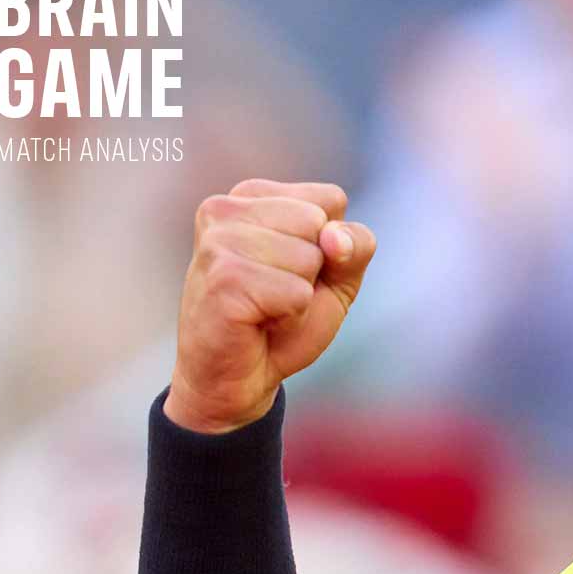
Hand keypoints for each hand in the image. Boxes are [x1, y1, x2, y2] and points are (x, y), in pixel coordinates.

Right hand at [165, 179, 375, 432]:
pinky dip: (291, 316)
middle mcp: (224, 209)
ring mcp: (219, 243)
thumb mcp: (337, 276)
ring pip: (309, 258)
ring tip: (265, 308)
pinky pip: (297, 293)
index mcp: (251, 195)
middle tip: (276, 294)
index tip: (293, 270)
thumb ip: (354, 244)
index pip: (332, 199)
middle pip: (320, 225)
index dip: (331, 246)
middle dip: (314, 270)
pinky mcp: (223, 280)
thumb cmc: (284, 320)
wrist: (239, 378)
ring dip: (300, 296)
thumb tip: (333, 238)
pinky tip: (257, 322)